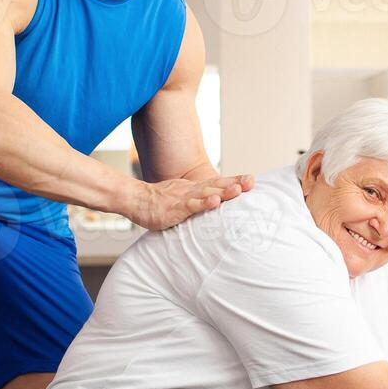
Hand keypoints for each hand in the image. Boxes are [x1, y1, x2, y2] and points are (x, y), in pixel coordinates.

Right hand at [132, 174, 254, 229]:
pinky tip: (214, 202)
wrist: (136, 200)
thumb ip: (198, 202)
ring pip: (207, 193)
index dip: (234, 181)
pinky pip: (191, 205)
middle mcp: (192, 190)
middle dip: (235, 184)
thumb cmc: (159, 203)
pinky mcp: (175, 208)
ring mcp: (184, 198)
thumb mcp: (182, 200)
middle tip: (252, 181)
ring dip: (223, 191)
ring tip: (239, 190)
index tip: (252, 180)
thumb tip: (214, 205)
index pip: (218, 183)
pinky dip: (203, 203)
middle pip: (217, 185)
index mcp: (195, 188)